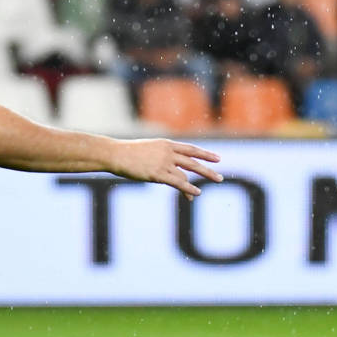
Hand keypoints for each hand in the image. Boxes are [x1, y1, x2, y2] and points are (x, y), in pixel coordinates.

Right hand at [107, 139, 222, 198]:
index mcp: (166, 144)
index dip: (205, 154)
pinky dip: (188, 188)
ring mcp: (164, 163)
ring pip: (188, 172)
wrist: (116, 154)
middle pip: (193, 161)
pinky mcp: (158, 174)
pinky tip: (196, 193)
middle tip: (220, 177)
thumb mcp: (149, 151)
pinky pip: (177, 182)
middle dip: (208, 169)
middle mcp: (168, 152)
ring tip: (215, 182)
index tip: (217, 158)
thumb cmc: (129, 153)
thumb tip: (170, 170)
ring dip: (202, 179)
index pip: (190, 149)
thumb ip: (163, 158)